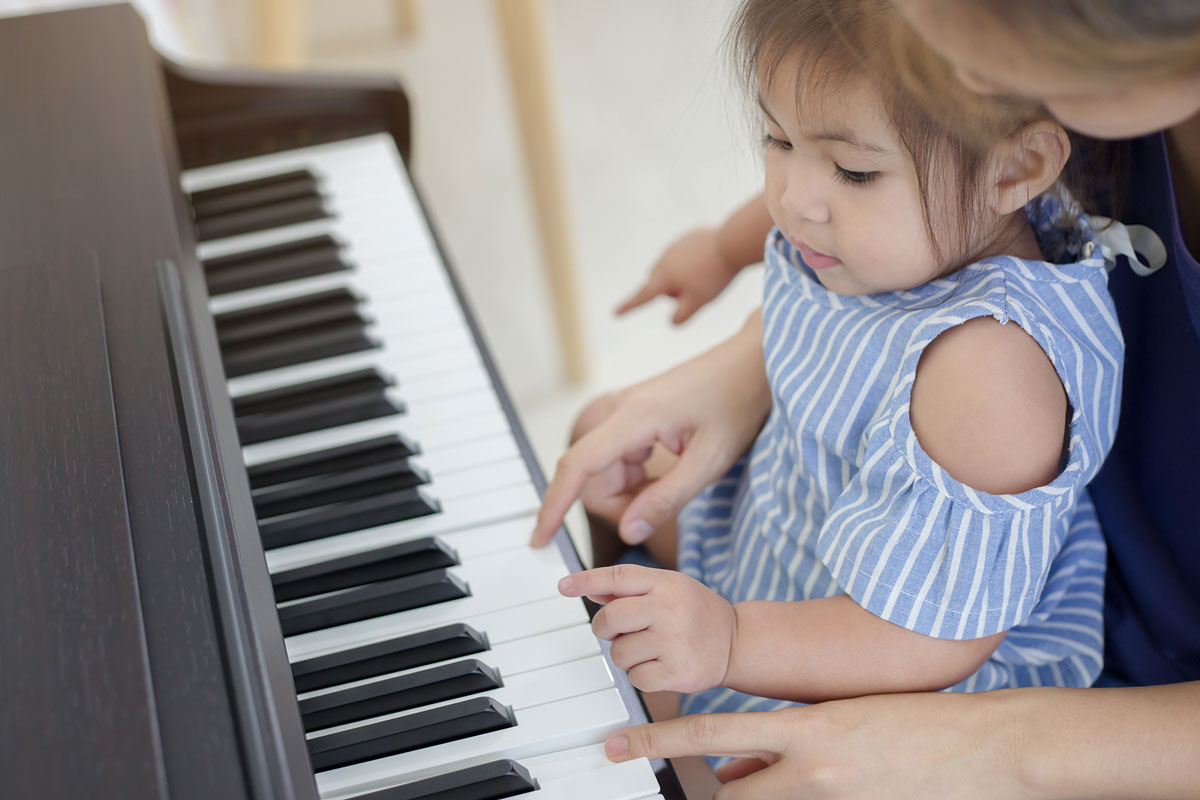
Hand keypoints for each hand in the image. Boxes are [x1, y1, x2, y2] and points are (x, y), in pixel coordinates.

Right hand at [530, 309, 769, 547]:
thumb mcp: (711, 461)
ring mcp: (625, 414)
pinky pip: (622, 462)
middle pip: (593, 478)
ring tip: (681, 480)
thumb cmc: (737, 403)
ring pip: (608, 473)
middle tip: (666, 507)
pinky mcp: (634, 419)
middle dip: (621, 505)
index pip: (577, 466)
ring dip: (636, 492)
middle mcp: (620, 413)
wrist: (752, 364)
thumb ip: (668, 498)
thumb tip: (629, 531)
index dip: (554, 506)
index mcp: (634, 419)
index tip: (539, 539)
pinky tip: (674, 470)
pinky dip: (641, 479)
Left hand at [559, 564, 736, 692]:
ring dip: (624, 655)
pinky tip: (658, 666)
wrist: (737, 642)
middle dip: (605, 629)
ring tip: (646, 650)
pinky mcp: (677, 672)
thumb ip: (631, 589)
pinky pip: (635, 678)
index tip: (564, 586)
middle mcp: (670, 609)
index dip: (587, 580)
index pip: (619, 577)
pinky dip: (640, 676)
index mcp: (667, 584)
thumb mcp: (670, 588)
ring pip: (619, 653)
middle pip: (610, 618)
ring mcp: (674, 641)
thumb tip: (590, 590)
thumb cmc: (696, 612)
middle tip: (617, 632)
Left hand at [605, 691, 1024, 799]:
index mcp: (805, 728)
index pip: (710, 732)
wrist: (984, 747)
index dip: (658, 740)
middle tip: (711, 783)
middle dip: (719, 794)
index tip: (620, 745)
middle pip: (731, 795)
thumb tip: (736, 762)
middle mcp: (811, 771)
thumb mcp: (838, 716)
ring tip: (780, 782)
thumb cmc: (912, 720)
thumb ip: (785, 739)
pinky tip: (821, 789)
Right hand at [616, 227, 739, 323]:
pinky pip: (684, 253)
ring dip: (680, 275)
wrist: (732, 243)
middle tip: (693, 292)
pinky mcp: (688, 237)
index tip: (614, 313)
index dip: (628, 307)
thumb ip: (682, 316)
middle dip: (668, 291)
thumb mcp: (699, 302)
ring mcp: (675, 246)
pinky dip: (691, 261)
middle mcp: (664, 260)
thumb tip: (672, 321)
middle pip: (657, 281)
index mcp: (664, 277)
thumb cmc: (715, 275)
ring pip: (670, 266)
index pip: (642, 296)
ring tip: (704, 276)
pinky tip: (709, 262)